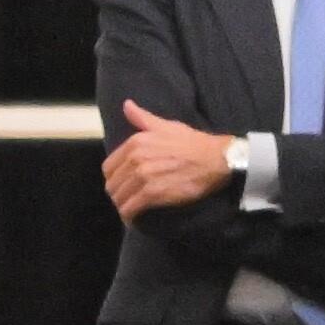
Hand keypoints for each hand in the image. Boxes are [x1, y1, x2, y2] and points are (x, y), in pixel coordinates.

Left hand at [104, 100, 238, 216]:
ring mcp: (144, 176)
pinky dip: (130, 217)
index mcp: (135, 142)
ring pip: (119, 198)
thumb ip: (143, 118)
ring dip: (123, 207)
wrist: (215, 159)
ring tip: (130, 211)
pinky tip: (135, 219)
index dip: (114, 178)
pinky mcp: (153, 193)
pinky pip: (131, 209)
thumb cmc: (193, 143)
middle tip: (127, 200)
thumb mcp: (166, 126)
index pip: (109, 167)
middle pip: (113, 185)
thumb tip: (126, 104)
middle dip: (118, 194)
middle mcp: (135, 159)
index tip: (122, 185)